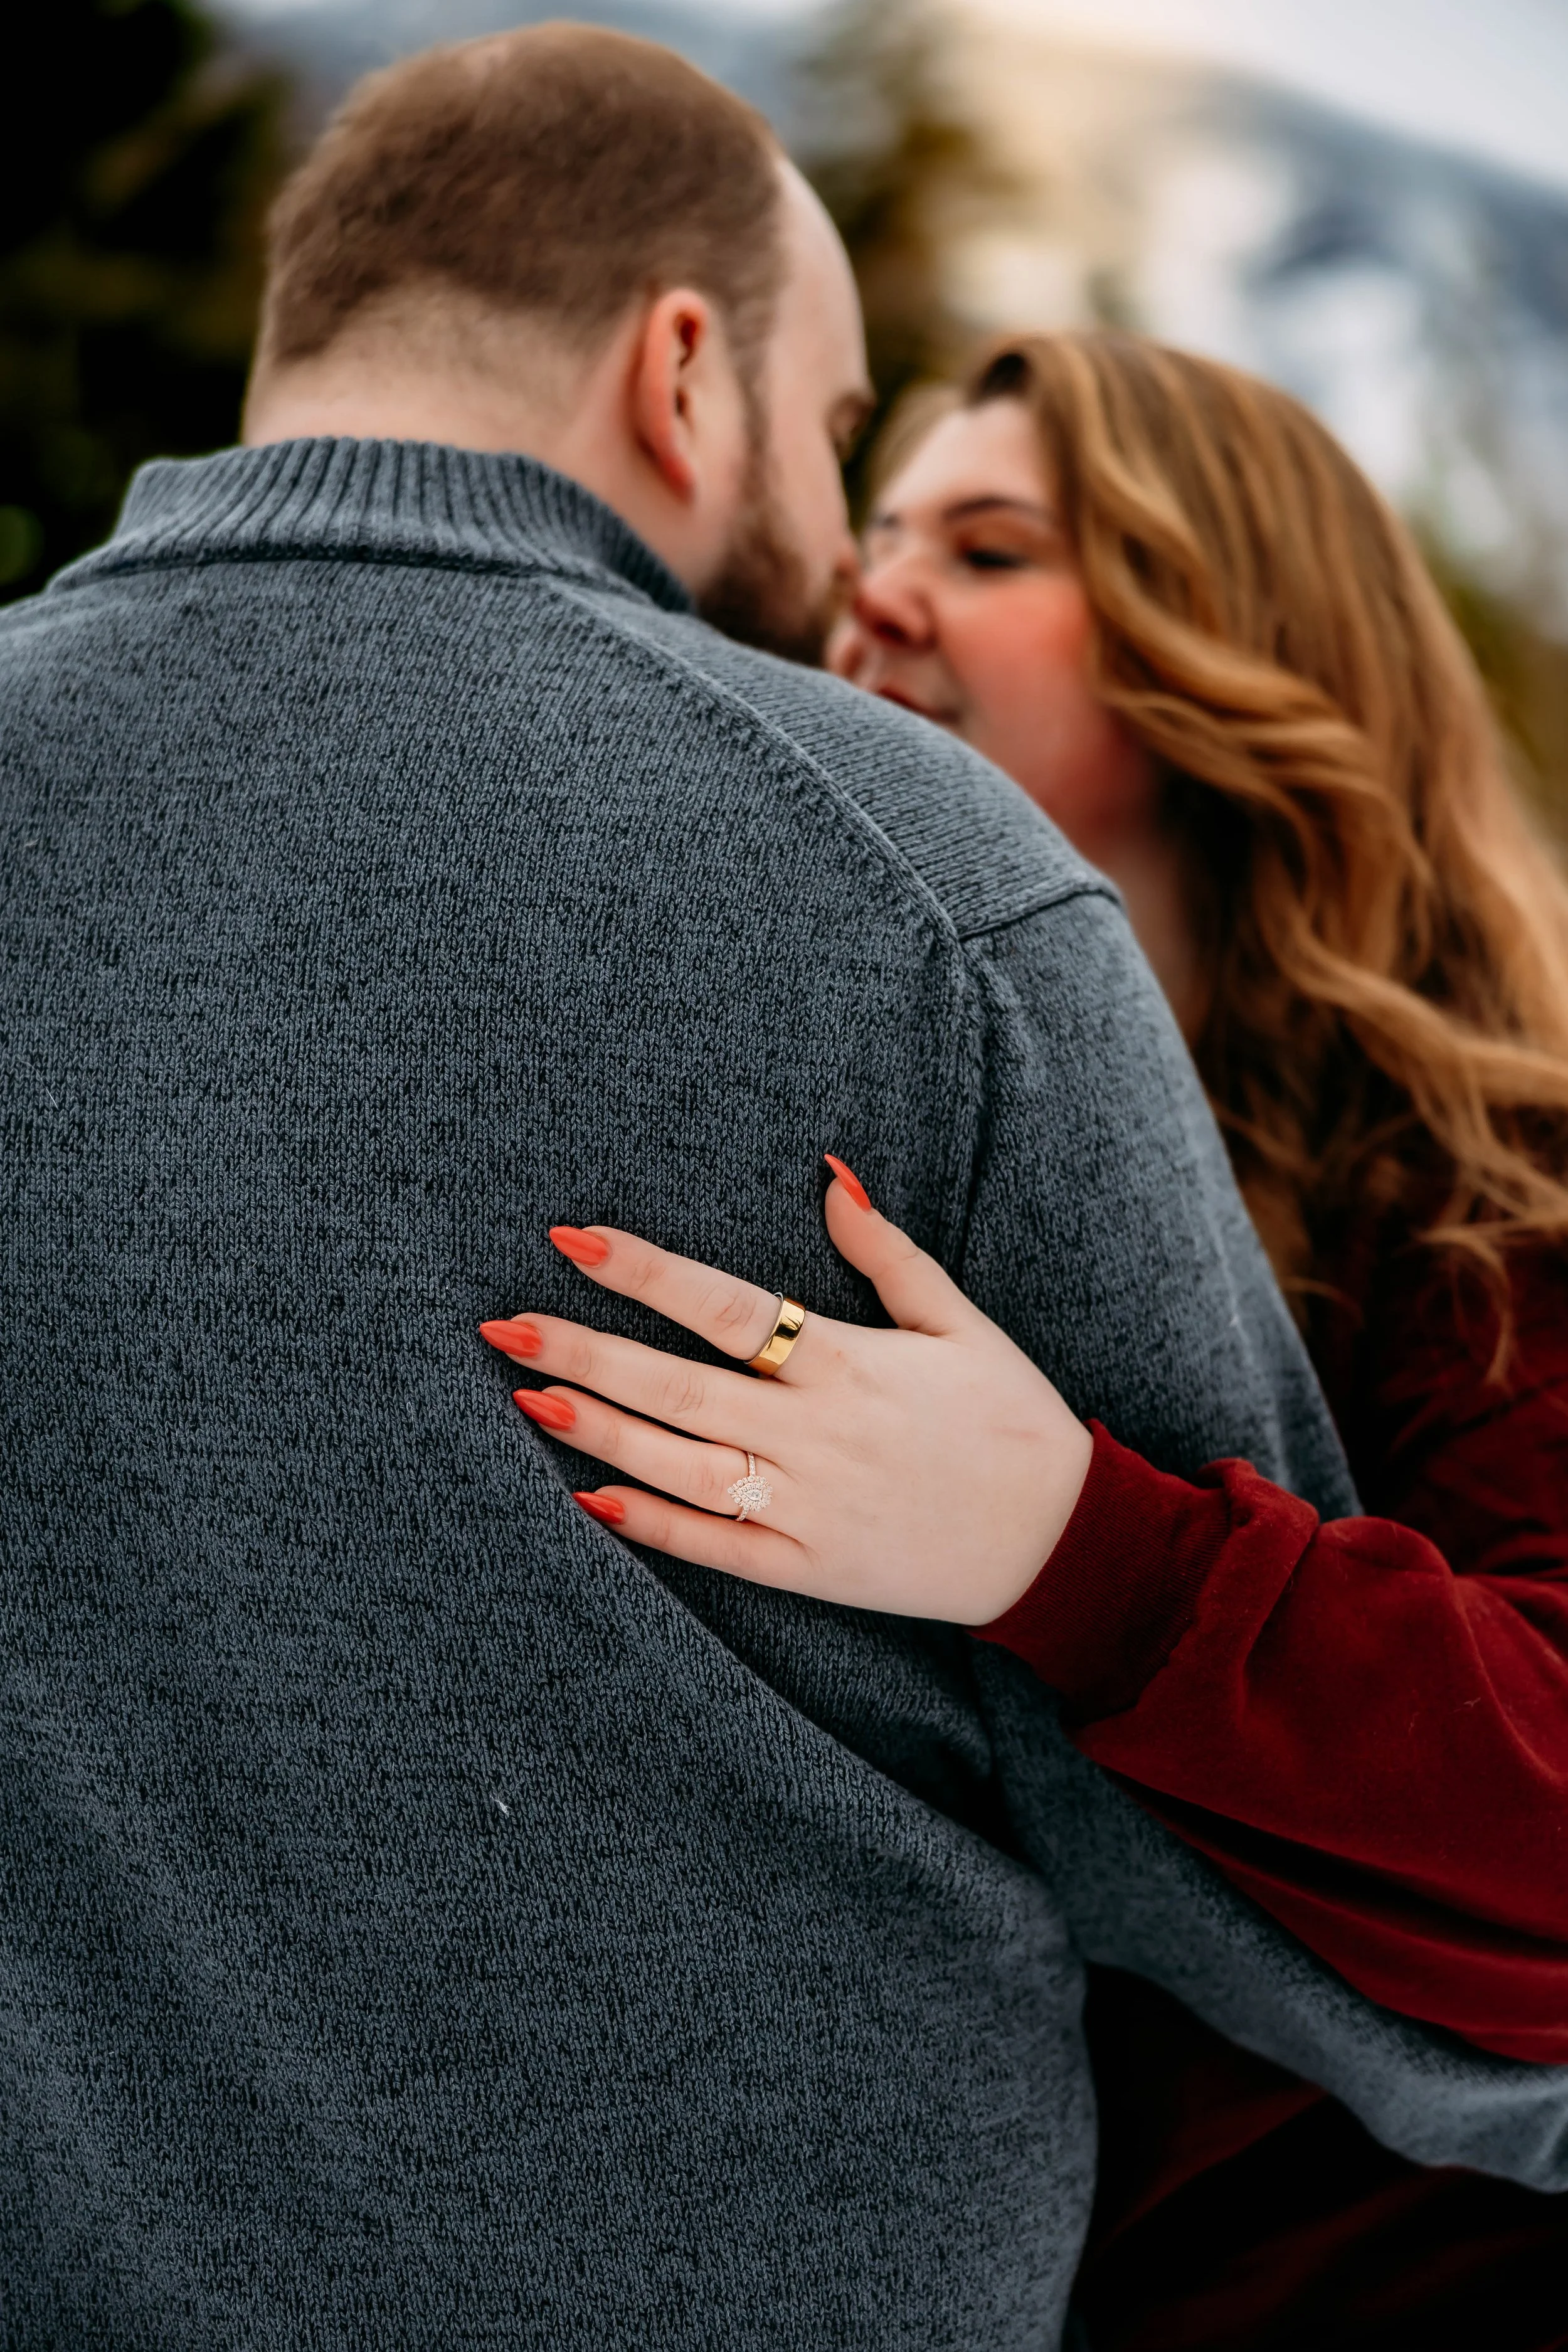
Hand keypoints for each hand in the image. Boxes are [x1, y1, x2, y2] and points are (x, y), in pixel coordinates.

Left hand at [479, 1159, 1092, 1625]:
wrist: (1064, 1544)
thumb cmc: (1013, 1422)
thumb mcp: (962, 1323)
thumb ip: (888, 1254)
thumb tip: (830, 1176)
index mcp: (851, 1364)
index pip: (726, 1306)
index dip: (645, 1272)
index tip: (573, 1239)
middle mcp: (819, 1434)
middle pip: (681, 1386)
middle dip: (588, 1351)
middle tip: (504, 1323)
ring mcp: (810, 1508)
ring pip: (683, 1466)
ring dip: (601, 1432)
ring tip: (525, 1395)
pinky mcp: (812, 1572)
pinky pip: (718, 1549)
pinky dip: (654, 1527)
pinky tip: (589, 1500)